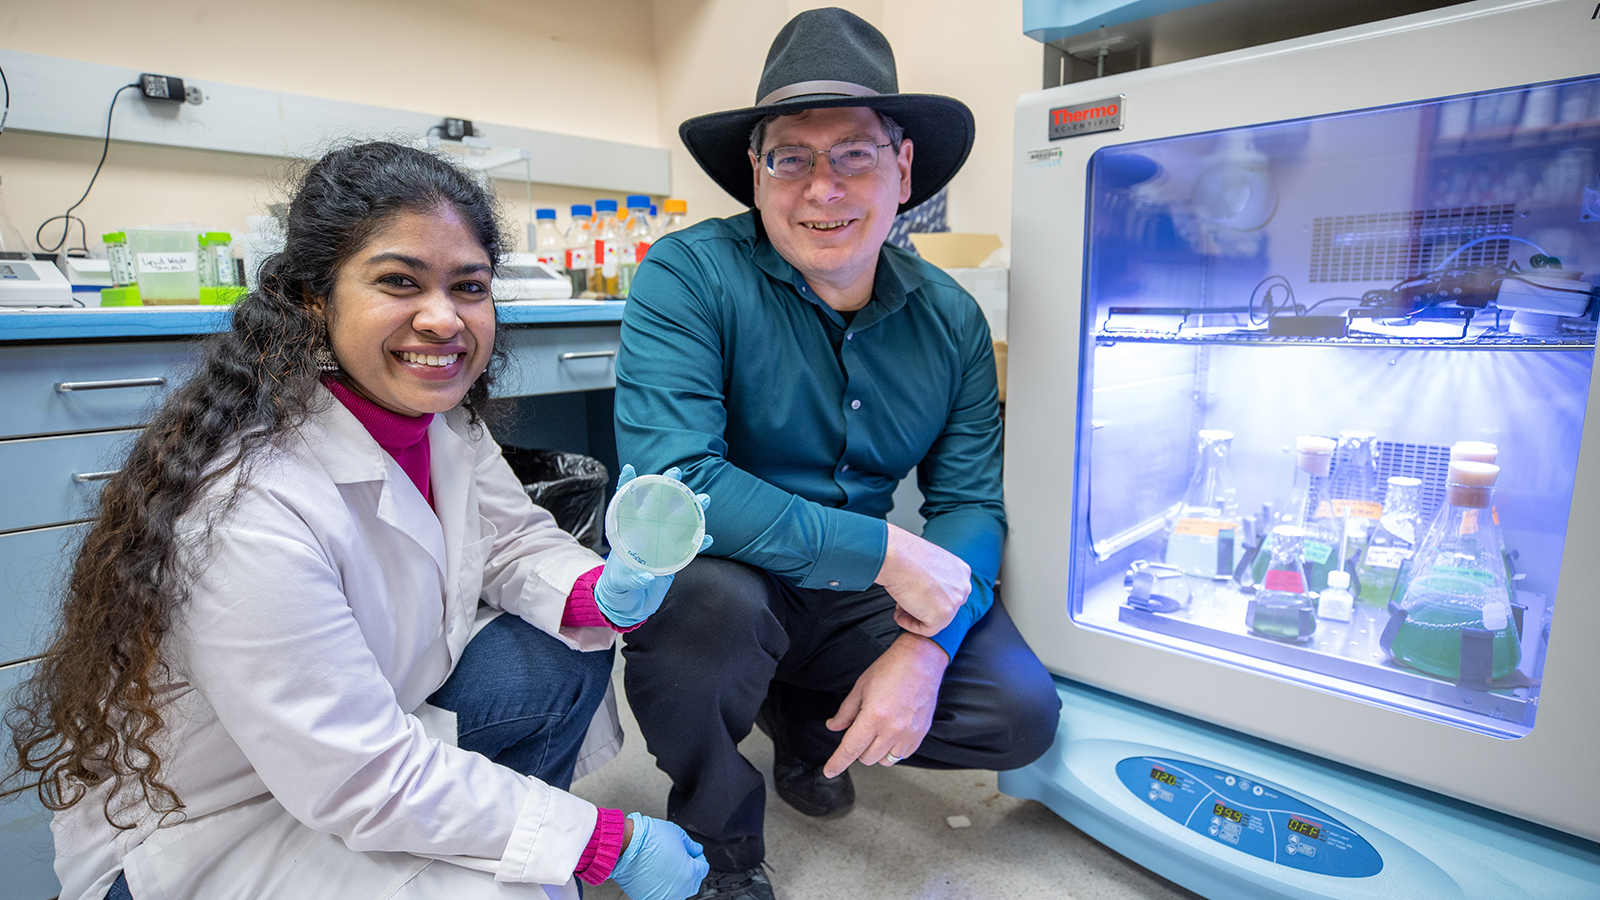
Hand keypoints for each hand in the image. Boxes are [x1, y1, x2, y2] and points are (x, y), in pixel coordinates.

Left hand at [594, 465, 712, 626]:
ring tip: (704, 498)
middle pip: (657, 506)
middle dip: (667, 487)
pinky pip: (689, 547)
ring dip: (692, 509)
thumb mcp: (619, 583)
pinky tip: (708, 538)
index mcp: (628, 535)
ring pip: (678, 521)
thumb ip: (631, 578)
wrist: (628, 606)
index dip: (628, 487)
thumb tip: (646, 575)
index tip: (631, 469)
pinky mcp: (673, 559)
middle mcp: (646, 534)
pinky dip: (699, 542)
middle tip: (677, 472)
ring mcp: (661, 545)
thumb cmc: (617, 589)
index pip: (625, 505)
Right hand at [610, 813, 709, 899]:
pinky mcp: (648, 898)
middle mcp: (679, 889)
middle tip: (679, 858)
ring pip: (677, 890)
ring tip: (665, 865)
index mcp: (691, 874)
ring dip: (675, 880)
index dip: (698, 857)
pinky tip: (655, 873)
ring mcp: (664, 896)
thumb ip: (692, 846)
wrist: (626, 846)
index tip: (693, 854)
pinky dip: (660, 886)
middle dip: (689, 869)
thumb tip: (696, 850)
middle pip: (692, 882)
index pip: (703, 868)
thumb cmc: (649, 839)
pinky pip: (660, 893)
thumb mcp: (678, 835)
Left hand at [822, 633, 948, 777]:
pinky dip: (893, 750)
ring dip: (876, 752)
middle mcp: (893, 729)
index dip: (837, 763)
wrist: (921, 660)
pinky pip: (903, 755)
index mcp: (874, 716)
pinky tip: (892, 734)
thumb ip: (845, 712)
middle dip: (858, 750)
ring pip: (885, 761)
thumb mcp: (861, 687)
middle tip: (860, 731)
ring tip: (877, 732)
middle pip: (867, 758)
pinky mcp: (921, 734)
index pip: (850, 749)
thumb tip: (834, 726)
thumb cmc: (891, 669)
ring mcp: (909, 733)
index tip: (829, 771)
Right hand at [873, 523, 969, 635]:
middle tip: (905, 605)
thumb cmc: (905, 555)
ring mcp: (954, 602)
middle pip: (945, 607)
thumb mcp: (928, 562)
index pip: (950, 593)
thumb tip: (926, 592)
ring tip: (899, 610)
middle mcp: (963, 587)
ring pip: (937, 620)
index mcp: (962, 571)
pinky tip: (900, 616)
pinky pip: (927, 630)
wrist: (896, 557)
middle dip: (924, 608)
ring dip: (916, 616)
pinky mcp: (942, 615)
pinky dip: (911, 625)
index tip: (915, 596)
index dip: (930, 597)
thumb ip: (935, 577)